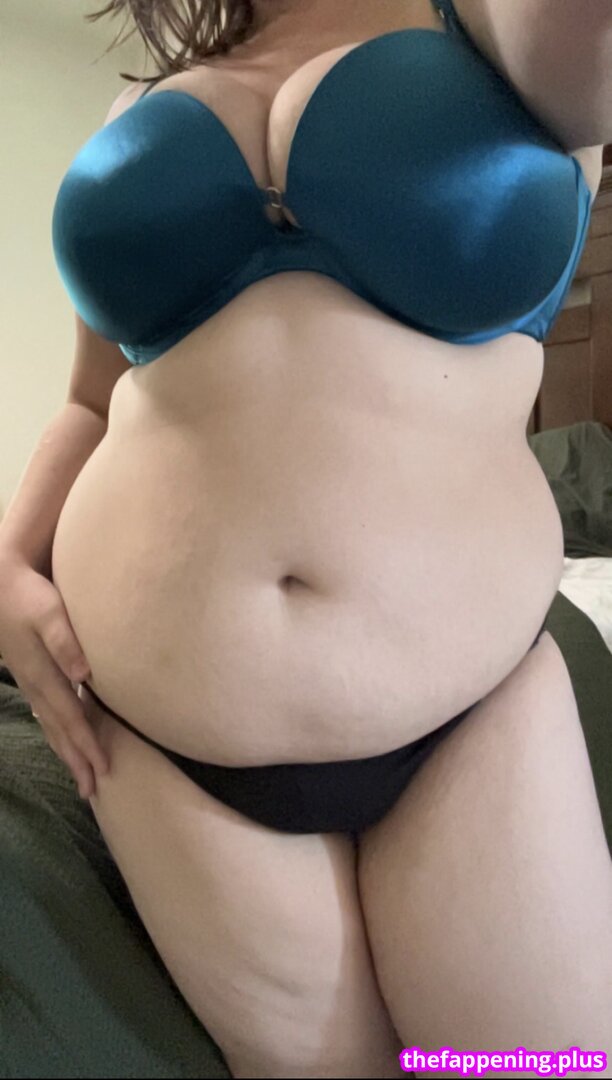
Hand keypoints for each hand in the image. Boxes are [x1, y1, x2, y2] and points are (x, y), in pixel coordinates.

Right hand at [0, 552, 108, 797]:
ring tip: (80, 774)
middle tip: (92, 791)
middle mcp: (35, 684)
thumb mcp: (49, 614)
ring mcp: (30, 681)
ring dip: (66, 750)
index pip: (70, 719)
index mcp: (43, 675)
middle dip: (76, 760)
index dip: (86, 746)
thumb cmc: (27, 595)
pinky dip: (57, 730)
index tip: (102, 771)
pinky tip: (63, 737)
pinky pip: (45, 711)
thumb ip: (66, 642)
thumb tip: (85, 675)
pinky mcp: (29, 673)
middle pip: (59, 730)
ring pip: (50, 724)